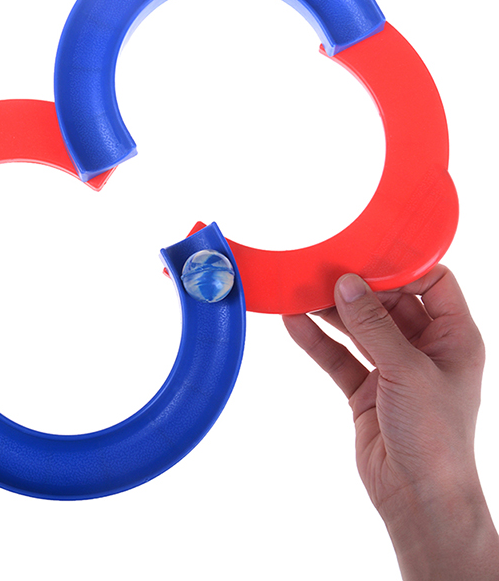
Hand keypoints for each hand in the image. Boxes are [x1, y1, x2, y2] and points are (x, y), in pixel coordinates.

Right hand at [284, 266, 498, 579]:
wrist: (418, 498)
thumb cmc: (436, 439)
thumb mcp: (408, 372)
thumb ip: (374, 326)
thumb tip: (347, 284)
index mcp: (453, 338)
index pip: (432, 283)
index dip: (402, 266)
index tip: (367, 252)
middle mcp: (424, 348)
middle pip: (387, 302)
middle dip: (355, 287)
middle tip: (322, 269)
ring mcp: (392, 367)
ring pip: (358, 326)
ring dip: (330, 311)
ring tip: (300, 290)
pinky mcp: (366, 387)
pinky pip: (338, 355)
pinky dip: (317, 340)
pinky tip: (294, 323)